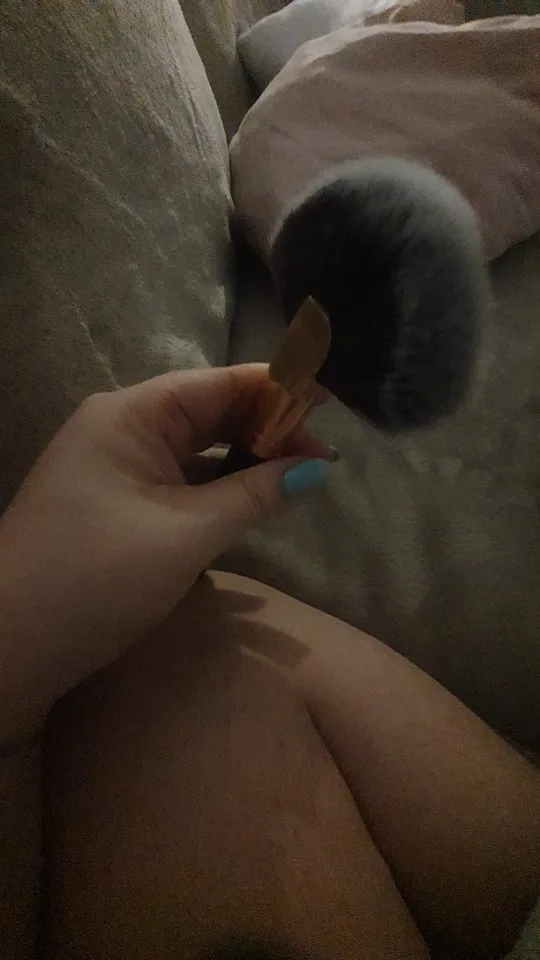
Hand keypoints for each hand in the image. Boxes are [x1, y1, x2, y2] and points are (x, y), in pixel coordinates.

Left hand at [0, 365, 329, 741]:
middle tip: (323, 456)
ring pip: (197, 449)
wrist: (9, 648)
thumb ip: (254, 495)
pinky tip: (255, 500)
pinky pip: (180, 481)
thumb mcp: (185, 535)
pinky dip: (220, 488)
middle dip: (267, 427)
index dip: (277, 390)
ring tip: (301, 474)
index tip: (330, 406)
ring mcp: (117, 468)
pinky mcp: (117, 505)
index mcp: (131, 415)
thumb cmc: (95, 579)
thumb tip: (314, 468)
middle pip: (209, 411)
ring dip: (246, 459)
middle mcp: (122, 429)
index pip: (218, 383)